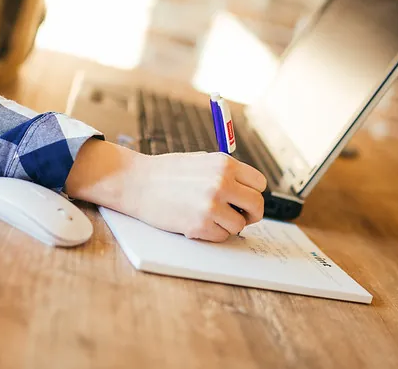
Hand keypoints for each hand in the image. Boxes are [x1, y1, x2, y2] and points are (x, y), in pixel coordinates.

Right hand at [65, 140, 266, 242]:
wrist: (138, 183)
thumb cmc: (168, 173)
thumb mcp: (203, 162)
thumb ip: (226, 173)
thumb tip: (248, 191)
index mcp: (225, 164)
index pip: (259, 184)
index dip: (253, 194)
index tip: (245, 200)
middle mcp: (222, 183)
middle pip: (256, 206)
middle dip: (250, 214)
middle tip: (239, 216)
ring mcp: (211, 205)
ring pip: (240, 225)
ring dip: (228, 225)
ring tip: (210, 217)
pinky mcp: (199, 224)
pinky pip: (221, 236)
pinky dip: (213, 233)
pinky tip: (197, 222)